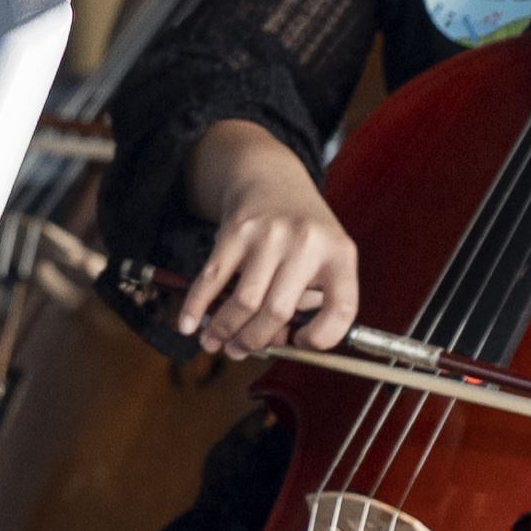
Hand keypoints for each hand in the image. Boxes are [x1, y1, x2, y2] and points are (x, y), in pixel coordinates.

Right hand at [177, 133, 360, 356]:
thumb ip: (311, 299)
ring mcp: (268, 236)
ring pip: (243, 301)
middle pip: (277, 311)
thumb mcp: (324, 256)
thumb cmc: (302, 230)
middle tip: (239, 352)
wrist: (271, 177)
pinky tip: (189, 324)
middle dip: (254, 341)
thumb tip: (276, 342)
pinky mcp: (235, 231)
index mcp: (339, 254)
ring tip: (215, 344)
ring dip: (224, 330)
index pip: (341, 308)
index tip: (301, 343)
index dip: (322, 337)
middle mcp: (306, 244)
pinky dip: (197, 305)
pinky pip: (212, 278)